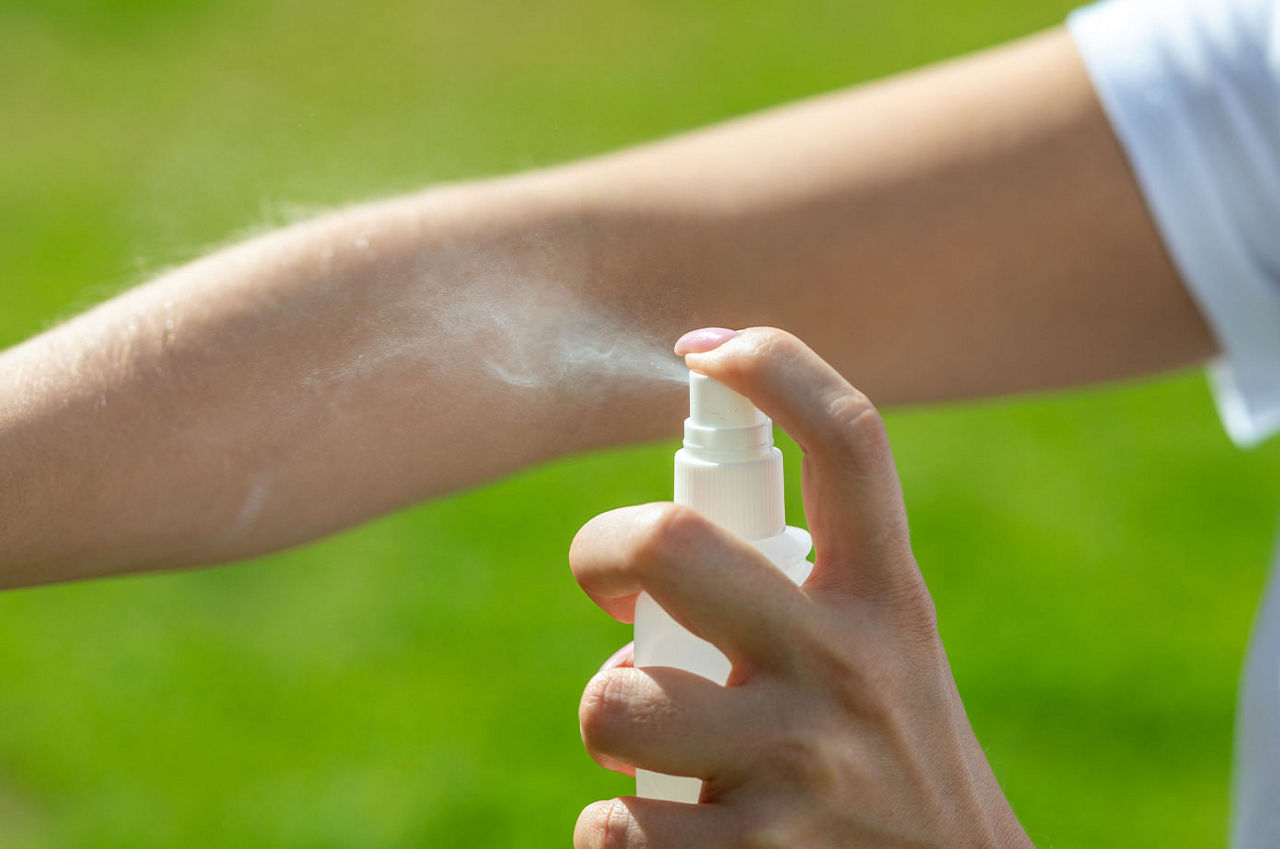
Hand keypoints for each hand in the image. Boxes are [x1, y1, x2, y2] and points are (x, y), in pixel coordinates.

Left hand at [569, 327, 1030, 847]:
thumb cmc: (895, 756)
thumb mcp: (888, 652)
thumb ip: (810, 587)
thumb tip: (661, 538)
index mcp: (886, 599)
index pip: (849, 441)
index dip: (776, 366)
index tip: (706, 349)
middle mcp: (849, 667)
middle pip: (672, 544)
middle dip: (603, 549)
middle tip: (609, 580)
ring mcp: (801, 768)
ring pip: (616, 703)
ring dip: (609, 716)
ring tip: (649, 741)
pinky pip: (612, 827)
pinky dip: (614, 830)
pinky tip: (667, 832)